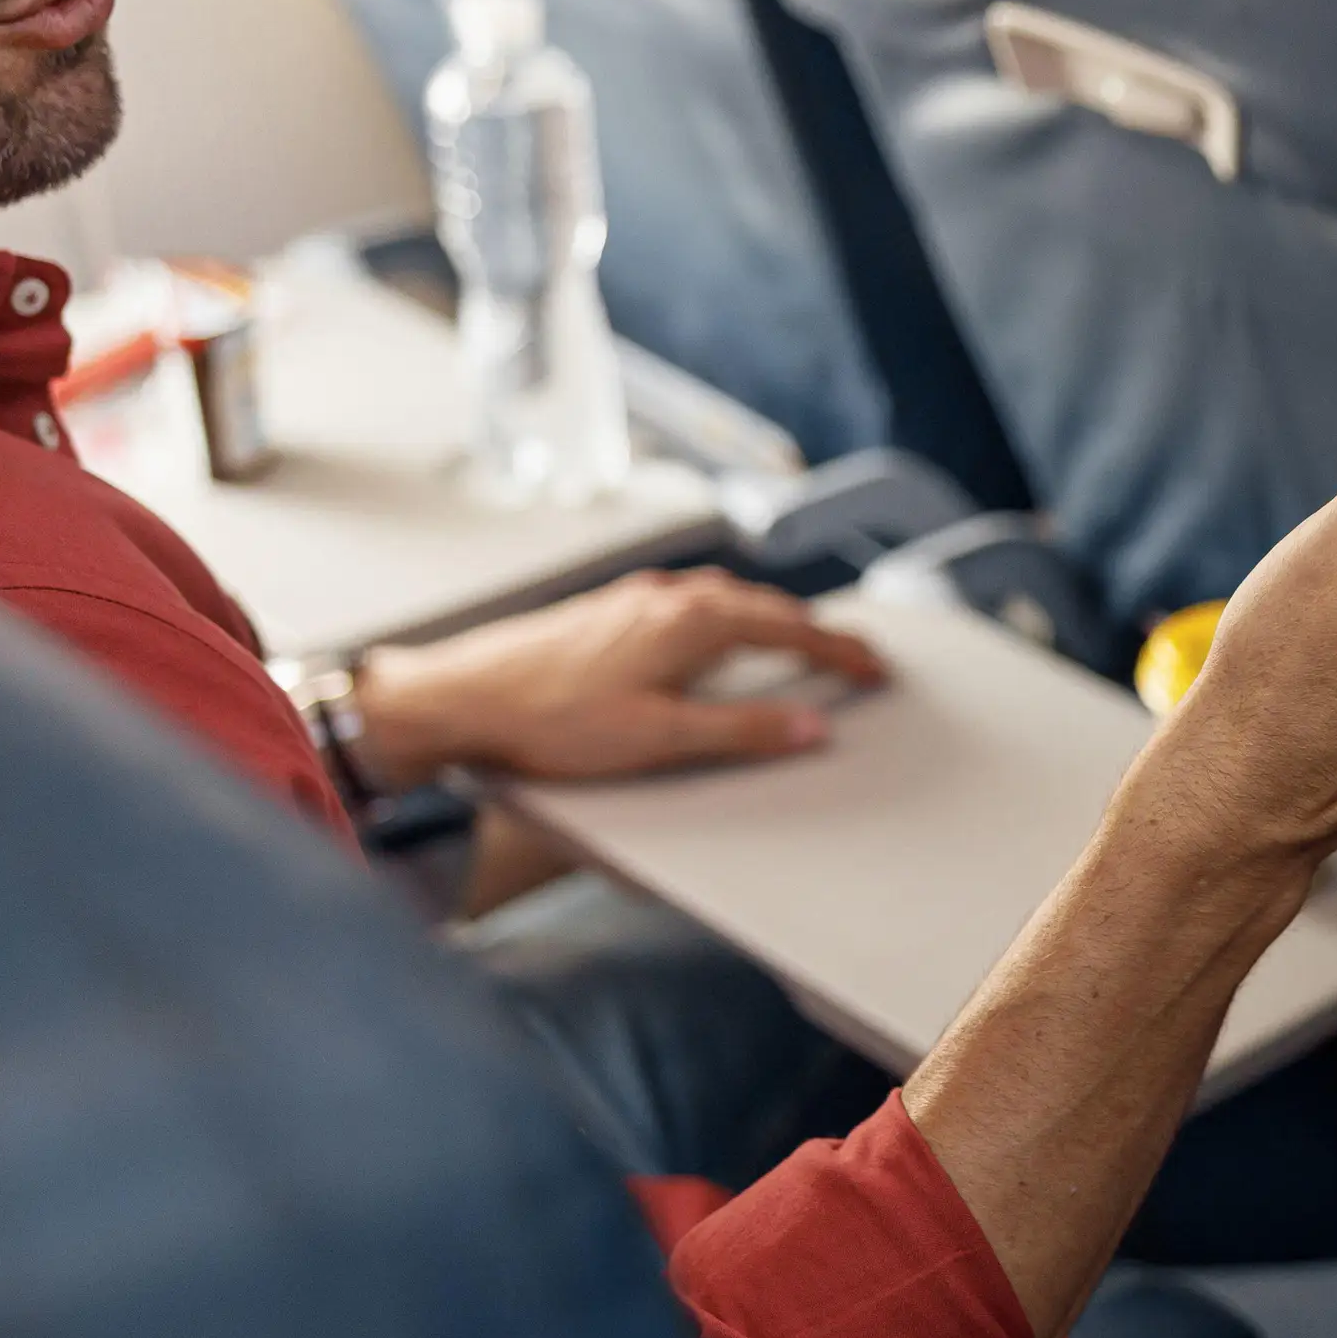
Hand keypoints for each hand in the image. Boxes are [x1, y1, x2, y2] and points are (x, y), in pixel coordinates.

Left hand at [353, 568, 889, 785]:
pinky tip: (712, 637)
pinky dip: (726, 618)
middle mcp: (667, 599)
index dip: (840, 652)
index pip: (790, 632)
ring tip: (797, 643)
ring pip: (725, 601)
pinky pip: (689, 604)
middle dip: (816, 633)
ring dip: (770, 620)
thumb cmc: (548, 720)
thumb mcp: (659, 738)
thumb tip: (810, 725)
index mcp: (691, 622)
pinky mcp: (606, 612)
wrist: (460, 698)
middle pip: (765, 608)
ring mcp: (634, 601)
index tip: (876, 667)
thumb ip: (741, 732)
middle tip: (854, 657)